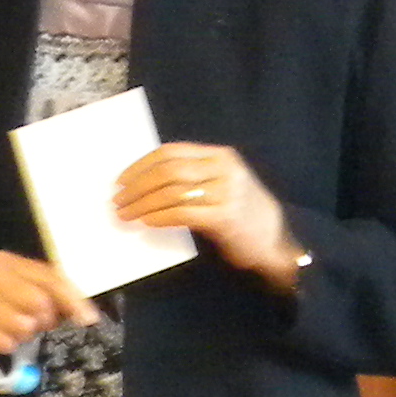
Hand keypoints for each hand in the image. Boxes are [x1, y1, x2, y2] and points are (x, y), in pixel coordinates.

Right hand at [0, 248, 91, 359]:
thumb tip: (84, 313)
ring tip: (5, 332)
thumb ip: (47, 295)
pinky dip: (4, 347)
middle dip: (42, 322)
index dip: (73, 300)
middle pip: (41, 303)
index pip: (50, 277)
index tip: (89, 320)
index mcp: (4, 261)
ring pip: (24, 326)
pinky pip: (4, 342)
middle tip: (29, 327)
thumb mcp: (14, 293)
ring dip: (21, 337)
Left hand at [117, 142, 299, 287]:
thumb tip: (146, 182)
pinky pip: (182, 213)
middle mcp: (225, 170)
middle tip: (118, 201)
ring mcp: (227, 193)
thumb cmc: (244, 215)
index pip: (170, 153)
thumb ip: (194, 176)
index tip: (121, 181)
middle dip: (136, 187)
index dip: (140, 166)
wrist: (277, 243)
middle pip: (167, 171)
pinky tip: (147, 222)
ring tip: (126, 215)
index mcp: (221, 156)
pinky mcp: (225, 217)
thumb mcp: (223, 184)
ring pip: (171, 192)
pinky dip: (160, 217)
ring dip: (142, 204)